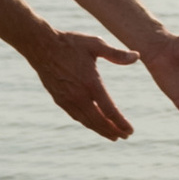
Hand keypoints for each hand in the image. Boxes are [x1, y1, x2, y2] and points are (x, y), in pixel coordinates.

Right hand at [16, 20, 141, 138]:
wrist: (41, 46)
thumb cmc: (71, 43)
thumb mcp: (96, 44)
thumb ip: (116, 54)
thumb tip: (137, 56)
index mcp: (91, 83)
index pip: (110, 110)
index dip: (121, 123)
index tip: (130, 130)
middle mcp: (79, 96)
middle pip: (99, 121)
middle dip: (113, 130)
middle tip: (125, 136)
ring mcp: (68, 100)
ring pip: (87, 121)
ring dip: (101, 130)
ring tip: (112, 135)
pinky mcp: (59, 100)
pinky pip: (76, 116)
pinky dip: (87, 123)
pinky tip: (93, 124)